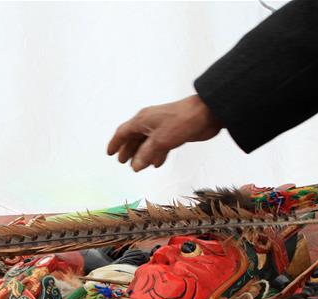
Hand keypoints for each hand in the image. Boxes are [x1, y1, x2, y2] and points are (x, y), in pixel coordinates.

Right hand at [107, 95, 221, 171]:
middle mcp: (150, 122)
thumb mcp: (160, 140)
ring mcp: (162, 127)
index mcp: (142, 120)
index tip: (110, 153)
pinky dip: (156, 154)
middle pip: (134, 137)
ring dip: (142, 154)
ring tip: (138, 166)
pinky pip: (159, 144)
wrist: (207, 113)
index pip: (123, 132)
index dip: (116, 143)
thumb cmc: (182, 121)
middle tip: (122, 161)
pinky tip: (156, 163)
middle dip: (128, 150)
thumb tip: (135, 166)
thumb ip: (146, 154)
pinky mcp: (173, 132)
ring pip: (147, 142)